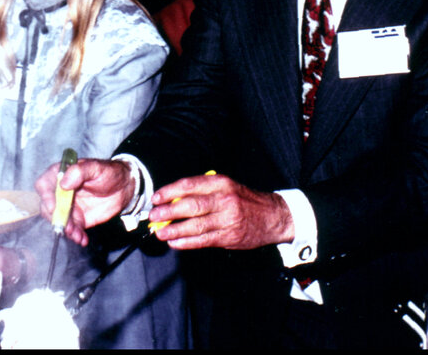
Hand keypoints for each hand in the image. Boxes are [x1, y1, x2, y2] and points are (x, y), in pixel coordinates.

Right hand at [34, 159, 136, 246]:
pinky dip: (76, 236)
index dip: (46, 196)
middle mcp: (61, 192)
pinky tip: (82, 239)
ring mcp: (68, 207)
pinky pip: (72, 229)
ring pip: (59, 220)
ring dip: (66, 229)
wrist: (124, 187)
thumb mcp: (96, 167)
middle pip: (47, 206)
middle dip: (56, 218)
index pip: (44, 185)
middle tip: (67, 225)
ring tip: (77, 234)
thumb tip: (63, 183)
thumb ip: (79, 172)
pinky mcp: (78, 219)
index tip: (54, 206)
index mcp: (61, 175)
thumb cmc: (109, 172)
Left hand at [148, 173, 294, 249]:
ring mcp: (227, 219)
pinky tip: (175, 242)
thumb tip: (173, 200)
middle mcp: (224, 200)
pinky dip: (186, 242)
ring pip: (195, 225)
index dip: (169, 192)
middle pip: (190, 206)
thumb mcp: (226, 186)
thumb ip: (203, 191)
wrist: (273, 216)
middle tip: (154, 217)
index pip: (189, 185)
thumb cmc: (244, 200)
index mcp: (221, 183)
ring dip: (174, 230)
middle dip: (168, 212)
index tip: (156, 198)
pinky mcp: (229, 236)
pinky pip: (203, 240)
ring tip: (160, 232)